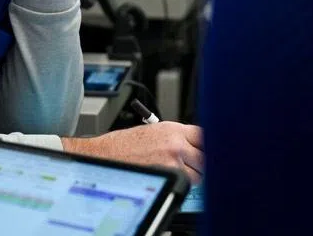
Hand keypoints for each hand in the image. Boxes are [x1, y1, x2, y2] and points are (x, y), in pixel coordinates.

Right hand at [63, 122, 203, 182]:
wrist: (103, 156)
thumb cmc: (122, 145)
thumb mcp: (152, 130)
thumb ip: (176, 137)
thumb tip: (194, 146)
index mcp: (173, 129)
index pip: (205, 136)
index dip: (207, 146)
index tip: (208, 151)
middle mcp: (176, 144)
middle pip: (206, 157)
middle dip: (200, 163)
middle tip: (192, 165)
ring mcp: (173, 162)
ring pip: (198, 174)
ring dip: (192, 175)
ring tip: (175, 171)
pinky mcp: (167, 177)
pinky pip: (185, 184)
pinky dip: (180, 184)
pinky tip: (168, 178)